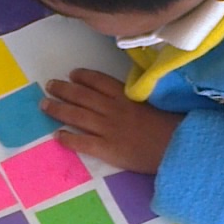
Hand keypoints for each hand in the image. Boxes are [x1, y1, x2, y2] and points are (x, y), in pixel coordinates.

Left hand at [41, 68, 181, 173]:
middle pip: (82, 96)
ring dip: (58, 109)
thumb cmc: (171, 125)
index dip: (83, 77)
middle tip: (49, 86)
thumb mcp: (154, 102)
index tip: (72, 74)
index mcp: (126, 96)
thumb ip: (136, 98)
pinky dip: (68, 139)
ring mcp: (109, 129)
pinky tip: (58, 135)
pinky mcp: (108, 149)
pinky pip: (83, 142)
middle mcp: (113, 109)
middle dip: (63, 89)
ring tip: (45, 104)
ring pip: (77, 116)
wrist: (178, 146)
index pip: (99, 81)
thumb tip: (124, 95)